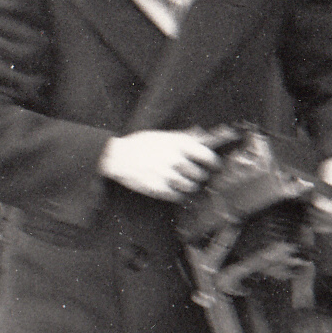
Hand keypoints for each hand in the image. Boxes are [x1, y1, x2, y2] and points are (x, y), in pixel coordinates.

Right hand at [98, 129, 221, 201]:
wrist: (118, 156)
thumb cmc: (141, 144)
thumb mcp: (164, 136)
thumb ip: (185, 138)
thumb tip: (206, 137)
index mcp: (179, 144)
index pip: (207, 156)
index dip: (213, 163)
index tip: (213, 166)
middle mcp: (176, 159)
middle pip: (200, 174)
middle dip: (198, 175)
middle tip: (193, 175)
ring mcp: (168, 175)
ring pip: (191, 187)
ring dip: (188, 186)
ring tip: (181, 181)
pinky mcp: (159, 189)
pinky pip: (178, 196)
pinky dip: (178, 194)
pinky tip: (172, 188)